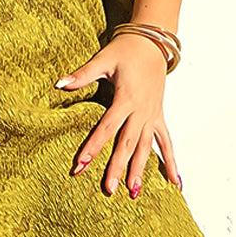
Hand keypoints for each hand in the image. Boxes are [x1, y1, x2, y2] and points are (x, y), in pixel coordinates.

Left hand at [55, 33, 180, 198]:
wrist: (152, 43)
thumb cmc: (126, 51)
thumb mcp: (103, 59)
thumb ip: (82, 75)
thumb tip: (59, 84)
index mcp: (126, 98)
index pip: (107, 127)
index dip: (93, 145)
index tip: (81, 164)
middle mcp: (141, 111)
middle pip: (127, 143)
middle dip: (117, 167)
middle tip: (108, 189)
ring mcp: (152, 116)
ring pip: (146, 147)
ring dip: (140, 170)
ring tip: (133, 193)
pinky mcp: (158, 116)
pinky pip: (167, 142)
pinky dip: (172, 163)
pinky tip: (176, 184)